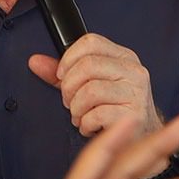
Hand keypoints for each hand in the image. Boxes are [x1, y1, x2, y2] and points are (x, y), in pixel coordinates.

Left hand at [28, 32, 158, 146]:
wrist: (143, 137)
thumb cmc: (115, 109)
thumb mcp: (89, 85)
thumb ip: (63, 73)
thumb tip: (35, 61)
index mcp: (123, 57)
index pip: (91, 42)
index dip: (68, 58)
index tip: (62, 76)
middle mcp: (133, 71)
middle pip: (87, 66)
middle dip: (68, 87)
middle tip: (69, 102)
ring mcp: (136, 93)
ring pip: (90, 91)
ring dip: (76, 108)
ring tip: (79, 116)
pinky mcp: (134, 115)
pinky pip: (97, 114)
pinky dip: (85, 124)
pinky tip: (89, 126)